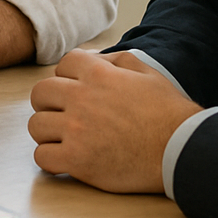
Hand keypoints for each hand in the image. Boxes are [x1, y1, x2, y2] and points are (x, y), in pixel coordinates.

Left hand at [28, 49, 202, 193]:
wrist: (181, 149)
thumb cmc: (167, 112)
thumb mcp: (145, 71)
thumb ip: (113, 60)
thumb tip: (91, 58)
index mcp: (97, 74)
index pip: (62, 65)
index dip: (68, 78)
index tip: (75, 92)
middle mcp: (81, 98)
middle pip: (40, 93)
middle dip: (50, 103)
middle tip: (63, 116)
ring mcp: (77, 130)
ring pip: (36, 125)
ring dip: (48, 132)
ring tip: (63, 139)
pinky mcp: (77, 160)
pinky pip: (42, 156)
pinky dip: (50, 159)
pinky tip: (64, 160)